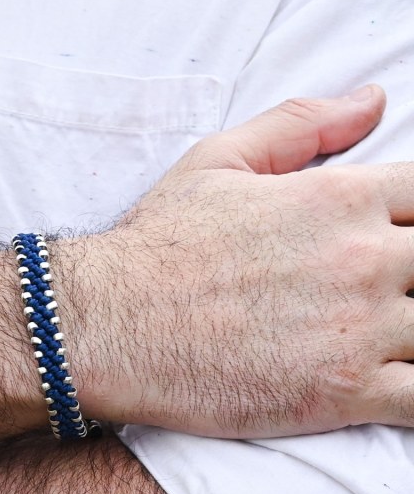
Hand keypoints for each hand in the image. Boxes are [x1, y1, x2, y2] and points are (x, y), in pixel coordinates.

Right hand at [63, 85, 413, 435]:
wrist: (110, 324)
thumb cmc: (156, 246)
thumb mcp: (216, 162)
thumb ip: (300, 126)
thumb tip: (374, 100)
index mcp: (340, 197)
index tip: (400, 240)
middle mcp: (363, 258)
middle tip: (392, 292)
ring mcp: (360, 328)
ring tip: (392, 339)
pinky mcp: (346, 393)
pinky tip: (403, 386)